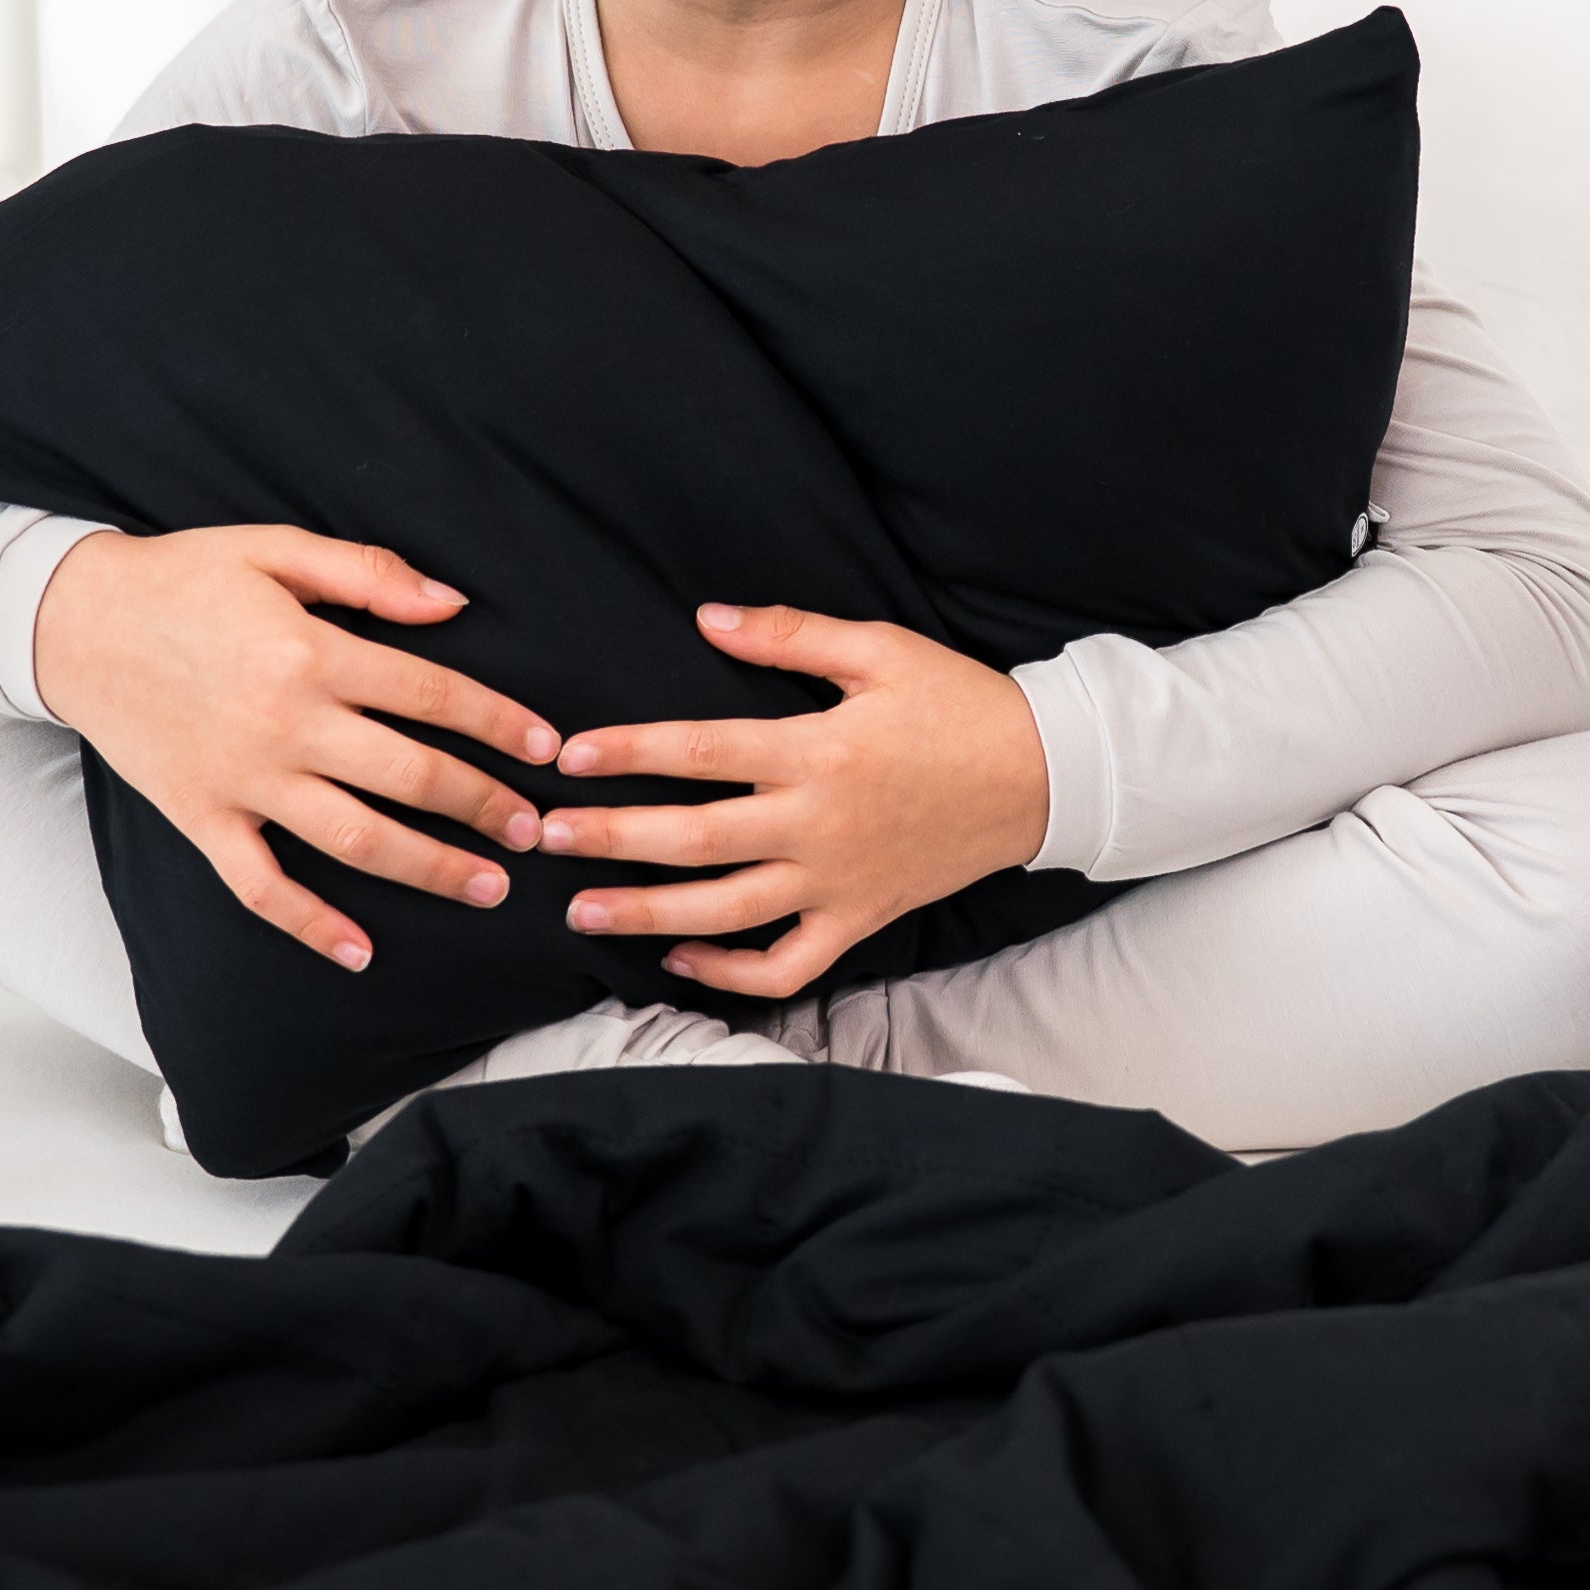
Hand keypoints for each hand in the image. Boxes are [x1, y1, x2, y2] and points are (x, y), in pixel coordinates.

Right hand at [32, 525, 556, 971]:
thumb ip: (368, 574)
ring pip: (353, 839)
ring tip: (487, 888)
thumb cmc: (183, 577)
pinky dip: (310, 924)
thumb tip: (454, 604)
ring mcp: (243, 780)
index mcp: (312, 652)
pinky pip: (261, 886)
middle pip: (410, 776)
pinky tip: (360, 951)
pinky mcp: (202, 818)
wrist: (71, 621)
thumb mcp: (276, 548)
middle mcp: (285, 724)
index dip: (500, 724)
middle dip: (484, 807)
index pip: (432, 696)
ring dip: (428, 868)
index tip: (548, 750)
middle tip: (535, 830)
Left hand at [538, 602, 1050, 1000]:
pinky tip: (683, 957)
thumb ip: (788, 634)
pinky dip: (732, 972)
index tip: (568, 756)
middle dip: (611, 839)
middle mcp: (819, 824)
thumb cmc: (958, 704)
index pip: (701, 751)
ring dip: (649, 915)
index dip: (628, 752)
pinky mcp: (861, 919)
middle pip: (695, 838)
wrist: (1044, 776)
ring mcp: (838, 881)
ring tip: (584, 912)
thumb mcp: (879, 649)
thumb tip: (705, 618)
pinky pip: (788, 964)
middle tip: (545, 837)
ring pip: (728, 912)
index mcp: (818, 750)